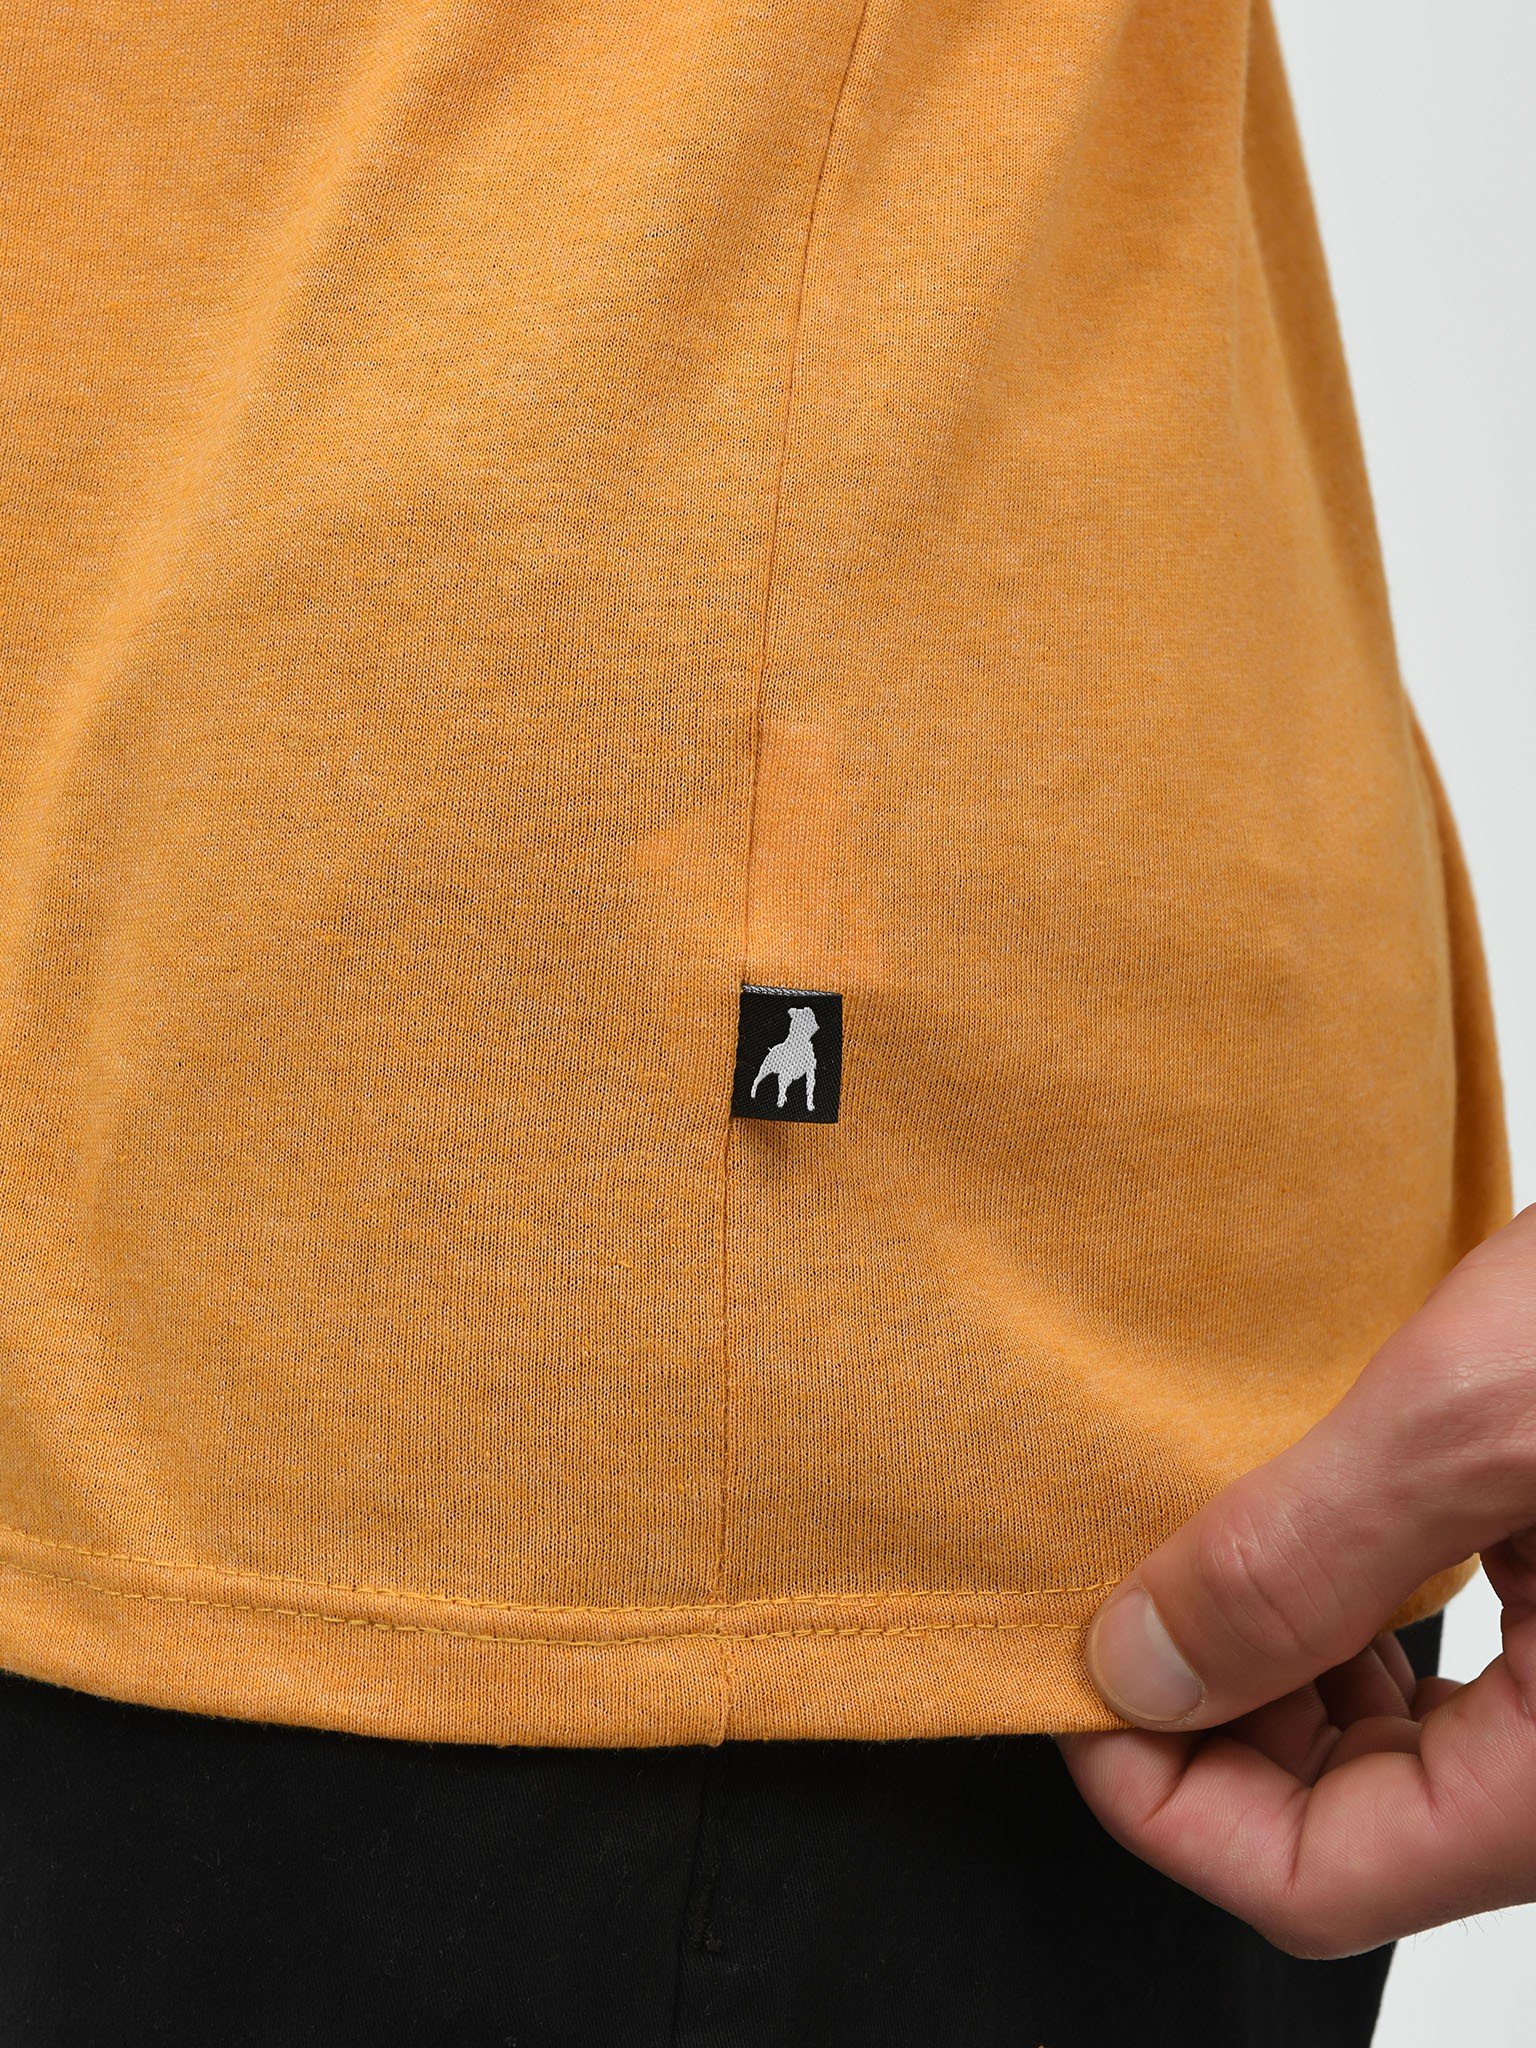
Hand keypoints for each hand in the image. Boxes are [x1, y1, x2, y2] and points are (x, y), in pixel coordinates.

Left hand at [1057, 1200, 1535, 1958]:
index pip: (1307, 1886)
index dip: (1156, 1792)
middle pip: (1342, 1826)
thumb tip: (1137, 1665)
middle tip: (1120, 1587)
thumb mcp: (1490, 1415)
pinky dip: (1363, 1614)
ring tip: (1206, 1542)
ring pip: (1396, 1751)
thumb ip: (1307, 1554)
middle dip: (1211, 1719)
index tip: (1074, 1667)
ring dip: (1280, 1662)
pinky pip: (1459, 1670)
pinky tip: (1321, 1518)